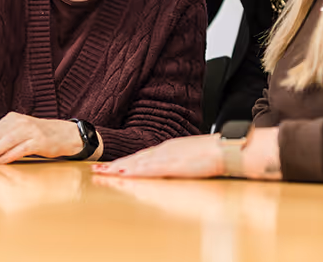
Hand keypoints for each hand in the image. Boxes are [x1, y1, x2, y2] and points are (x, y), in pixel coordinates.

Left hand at [0, 112, 86, 164]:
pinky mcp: (40, 140)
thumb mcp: (20, 132)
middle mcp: (20, 122)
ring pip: (6, 141)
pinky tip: (1, 162)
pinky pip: (21, 148)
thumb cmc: (40, 137)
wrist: (67, 135)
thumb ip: (4, 139)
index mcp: (12, 118)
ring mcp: (31, 130)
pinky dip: (10, 155)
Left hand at [93, 134, 224, 178]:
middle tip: (95, 170)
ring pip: (139, 164)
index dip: (123, 161)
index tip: (107, 165)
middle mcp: (164, 151)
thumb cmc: (213, 152)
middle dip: (114, 165)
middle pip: (135, 159)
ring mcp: (168, 157)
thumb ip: (177, 158)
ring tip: (103, 173)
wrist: (227, 148)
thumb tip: (169, 164)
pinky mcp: (175, 165)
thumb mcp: (190, 153)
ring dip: (120, 169)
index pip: (140, 156)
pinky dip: (137, 172)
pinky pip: (152, 169)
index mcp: (168, 148)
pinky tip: (126, 174)